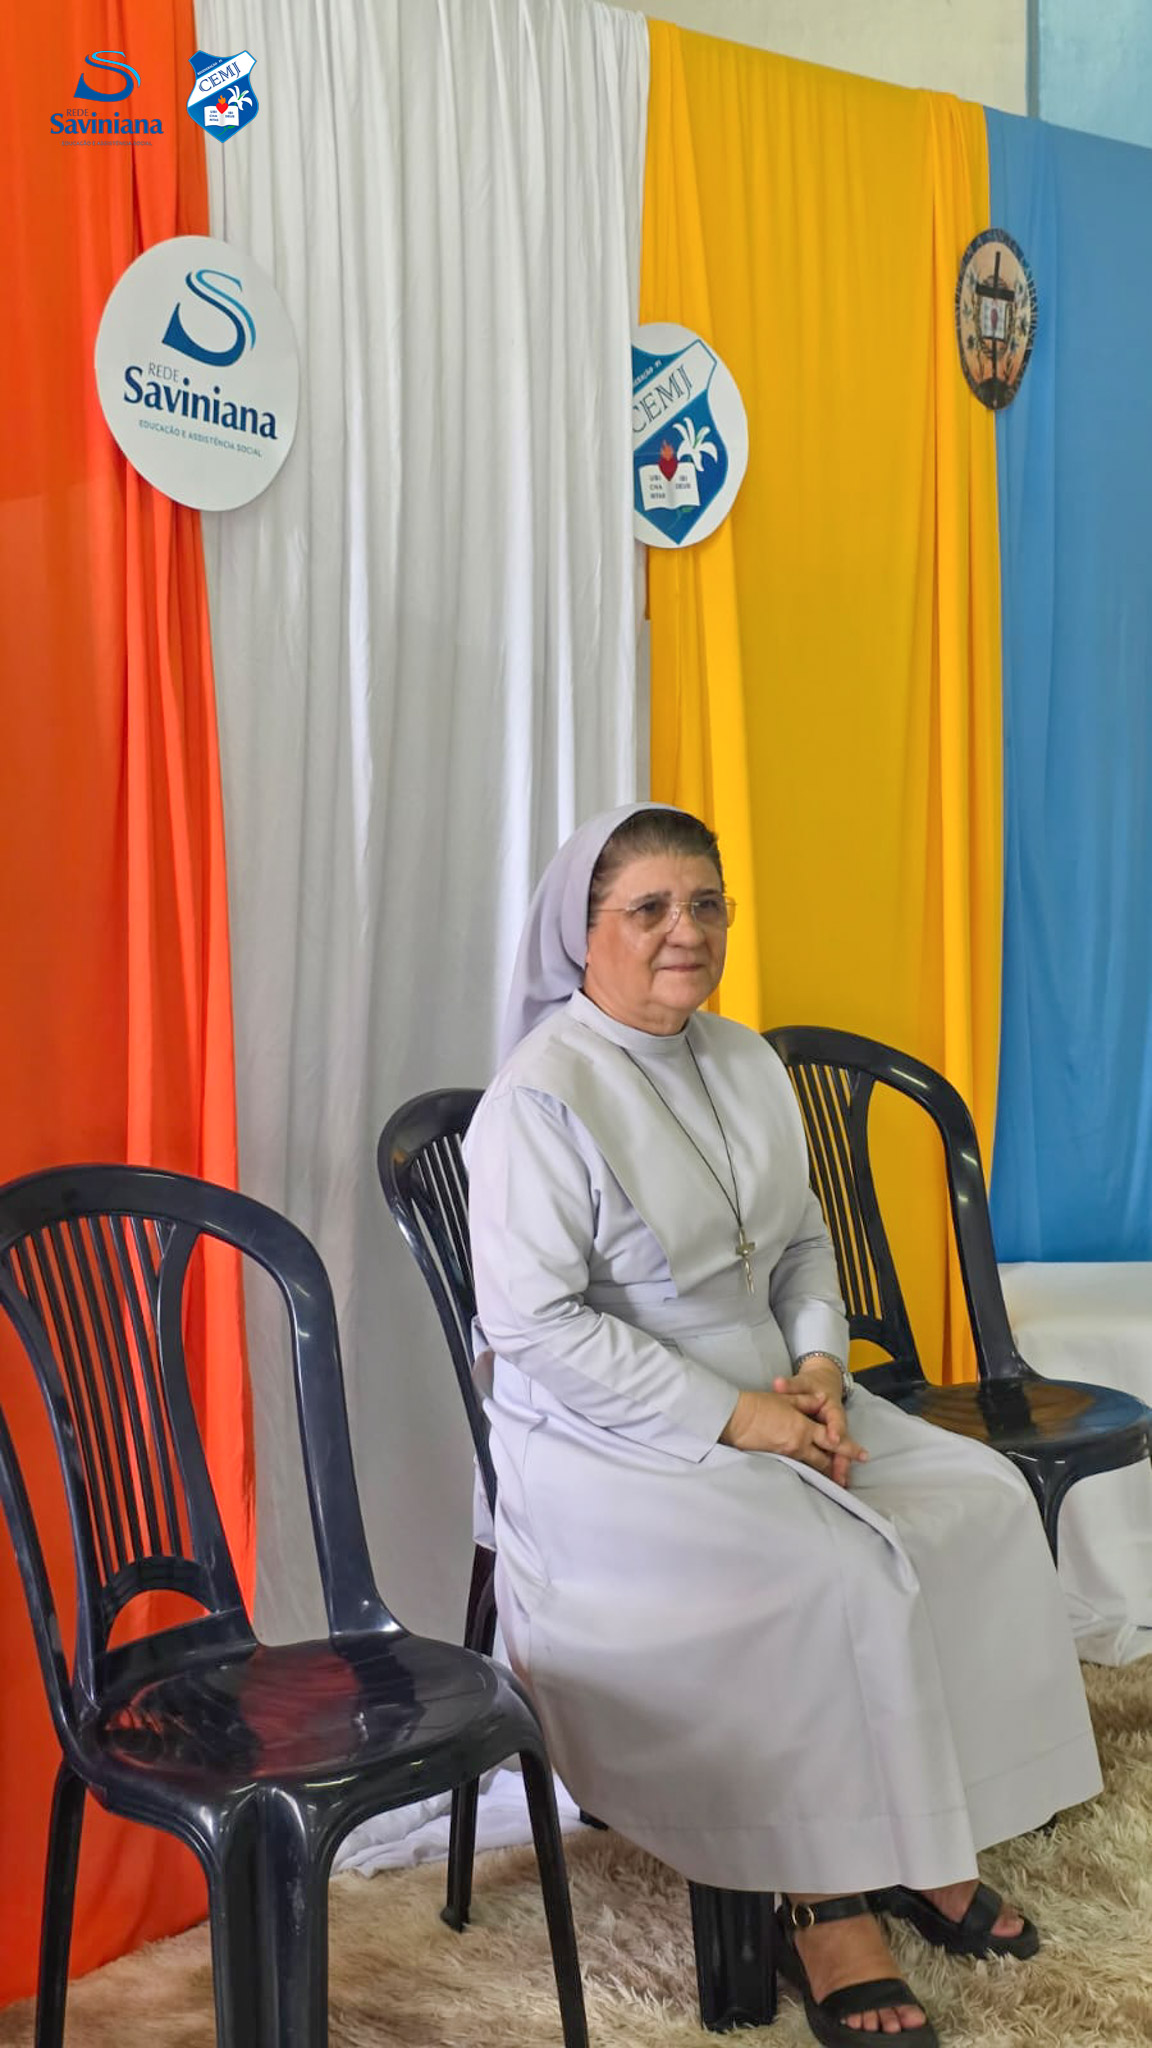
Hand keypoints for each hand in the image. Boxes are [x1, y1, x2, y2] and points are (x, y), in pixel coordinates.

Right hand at [720, 1387, 866, 1485]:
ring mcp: (787, 1455)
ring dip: (824, 1472)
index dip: (849, 1448)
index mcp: (804, 1428)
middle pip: (824, 1460)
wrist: (734, 1418)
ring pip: (812, 1467)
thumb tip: (822, 1400)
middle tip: (848, 1475)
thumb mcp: (786, 1398)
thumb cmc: (758, 1405)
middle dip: (837, 1467)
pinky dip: (807, 1471)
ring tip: (834, 1479)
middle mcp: (799, 1445)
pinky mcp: (776, 1460)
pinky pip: (797, 1468)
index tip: (863, 1455)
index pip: (833, 1441)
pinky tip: (810, 1474)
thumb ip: (807, 1402)